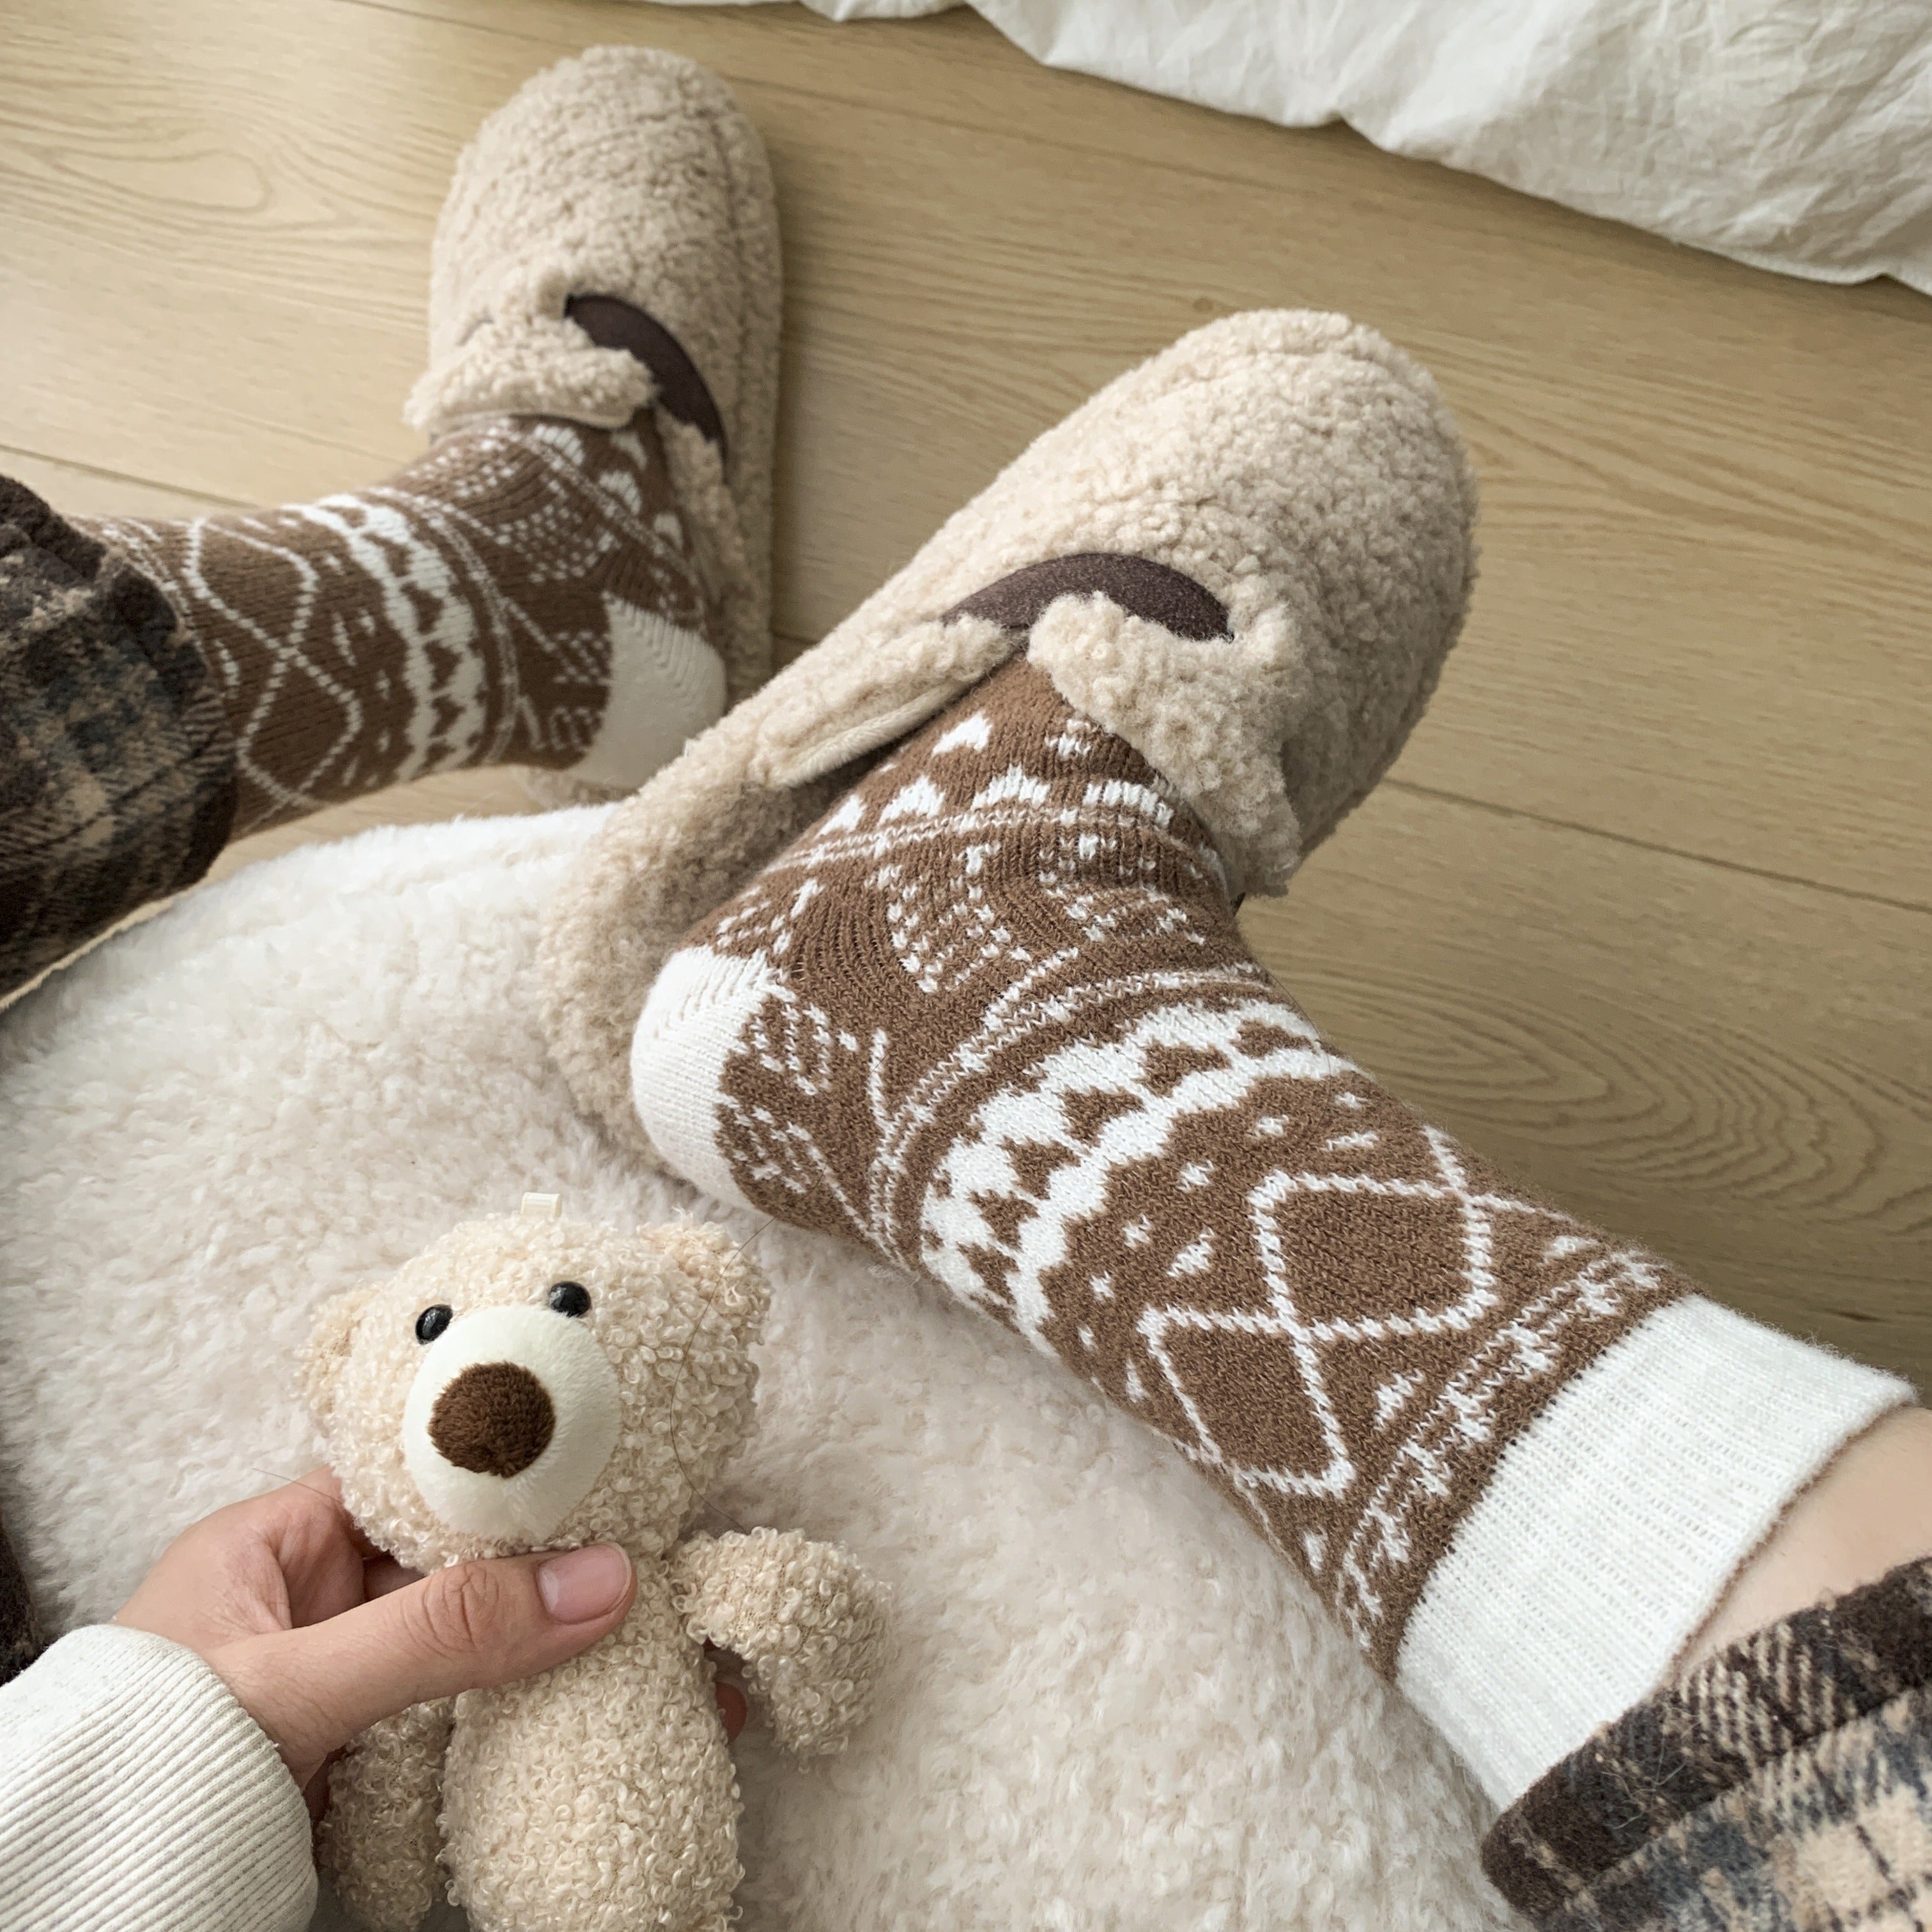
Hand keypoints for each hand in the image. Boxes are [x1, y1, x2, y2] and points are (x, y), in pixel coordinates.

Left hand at [114, 1472, 739, 1812]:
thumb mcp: (300, 1680)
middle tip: (642, 1564)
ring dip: (537, 1649)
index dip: (501, 1478)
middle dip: (538, 1571)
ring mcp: (335, 1680)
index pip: (412, 1481)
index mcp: (275, 1541)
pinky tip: (584, 1705)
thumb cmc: (147, 1762)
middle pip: (450, 1565)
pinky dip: (511, 1718)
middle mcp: (309, 1600)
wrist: (80, 1902)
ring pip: (461, 1644)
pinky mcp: (357, 1754)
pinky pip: (452, 1716)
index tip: (598, 1479)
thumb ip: (442, 1631)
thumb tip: (599, 1579)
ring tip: (642, 1633)